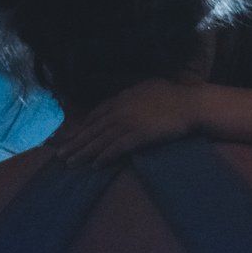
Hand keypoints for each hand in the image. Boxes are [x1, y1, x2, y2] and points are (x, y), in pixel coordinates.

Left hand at [50, 79, 202, 164]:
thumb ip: (132, 94)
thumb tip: (125, 97)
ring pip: (100, 140)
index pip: (96, 114)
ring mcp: (128, 123)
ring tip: (71, 163)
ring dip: (84, 152)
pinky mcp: (137, 136)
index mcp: (123, 98)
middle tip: (60, 155)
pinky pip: (116, 148)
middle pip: (93, 129)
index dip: (83, 127)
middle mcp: (121, 110)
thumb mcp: (148, 87)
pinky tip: (95, 165)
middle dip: (76, 142)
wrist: (190, 103)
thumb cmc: (173, 94)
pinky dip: (104, 157)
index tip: (72, 136)